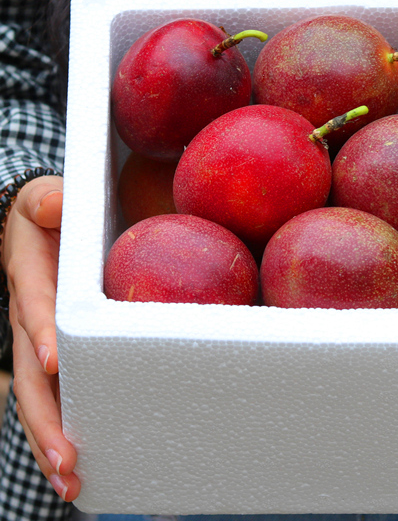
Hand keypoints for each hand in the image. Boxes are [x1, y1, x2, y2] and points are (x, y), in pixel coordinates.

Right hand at [1, 175, 80, 500]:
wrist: (29, 232)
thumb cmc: (44, 215)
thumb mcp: (41, 200)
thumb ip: (48, 201)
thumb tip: (56, 202)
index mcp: (32, 282)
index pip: (36, 310)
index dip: (42, 333)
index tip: (53, 362)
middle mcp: (30, 324)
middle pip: (32, 380)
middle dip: (49, 420)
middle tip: (70, 460)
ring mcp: (36, 347)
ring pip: (38, 403)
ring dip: (52, 443)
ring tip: (75, 484)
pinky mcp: (51, 360)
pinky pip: (52, 402)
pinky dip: (62, 435)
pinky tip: (82, 472)